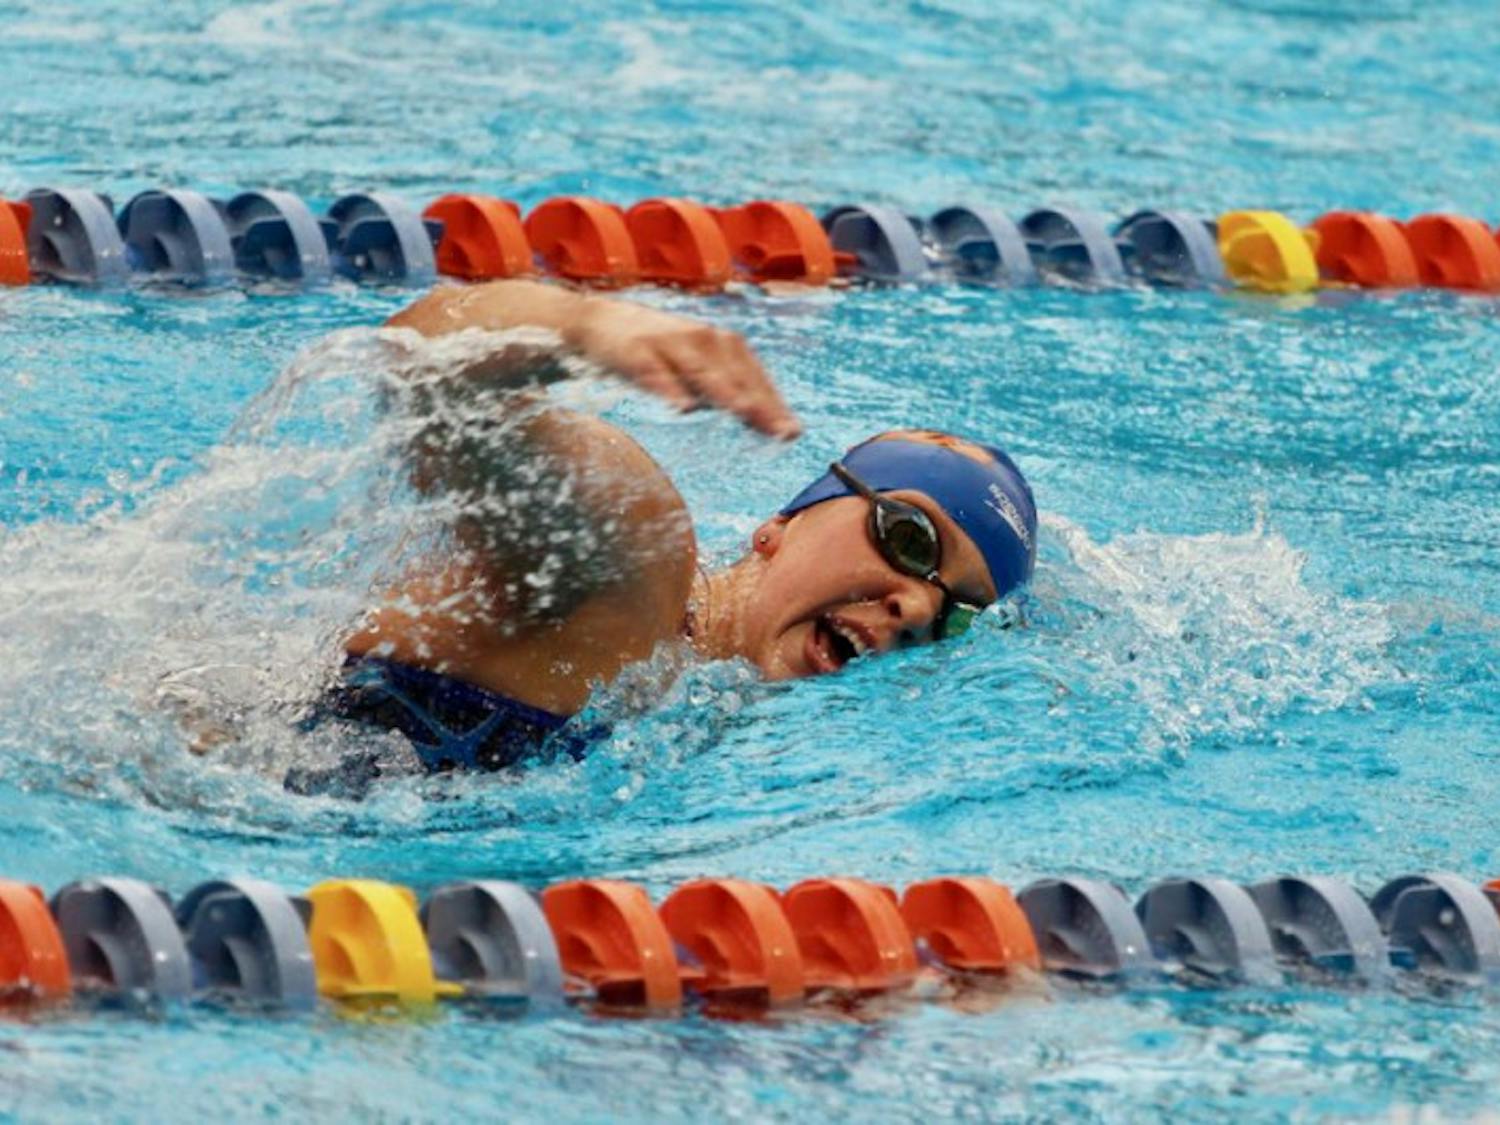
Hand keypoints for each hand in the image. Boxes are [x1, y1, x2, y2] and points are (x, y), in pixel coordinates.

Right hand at [568, 295, 800, 438]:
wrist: (598, 320)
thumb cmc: (656, 351)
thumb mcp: (693, 367)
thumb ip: (723, 390)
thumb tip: (761, 420)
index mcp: (719, 343)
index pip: (753, 376)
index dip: (774, 403)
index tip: (792, 433)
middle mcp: (700, 338)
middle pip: (735, 373)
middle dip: (759, 403)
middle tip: (780, 432)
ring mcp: (667, 342)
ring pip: (701, 369)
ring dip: (724, 390)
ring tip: (744, 412)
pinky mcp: (636, 349)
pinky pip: (655, 371)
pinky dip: (669, 387)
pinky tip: (683, 407)